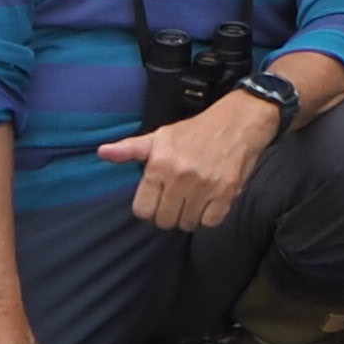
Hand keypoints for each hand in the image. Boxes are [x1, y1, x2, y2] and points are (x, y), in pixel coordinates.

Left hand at [97, 87, 279, 230]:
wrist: (241, 120)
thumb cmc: (198, 130)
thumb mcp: (161, 136)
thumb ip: (130, 149)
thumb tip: (102, 152)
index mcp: (159, 164)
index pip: (143, 210)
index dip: (149, 208)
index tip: (158, 200)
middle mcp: (180, 176)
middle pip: (164, 220)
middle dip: (169, 214)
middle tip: (178, 200)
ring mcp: (205, 185)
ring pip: (187, 223)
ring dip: (190, 216)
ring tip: (194, 200)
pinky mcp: (227, 191)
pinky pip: (211, 222)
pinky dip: (210, 217)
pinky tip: (210, 202)